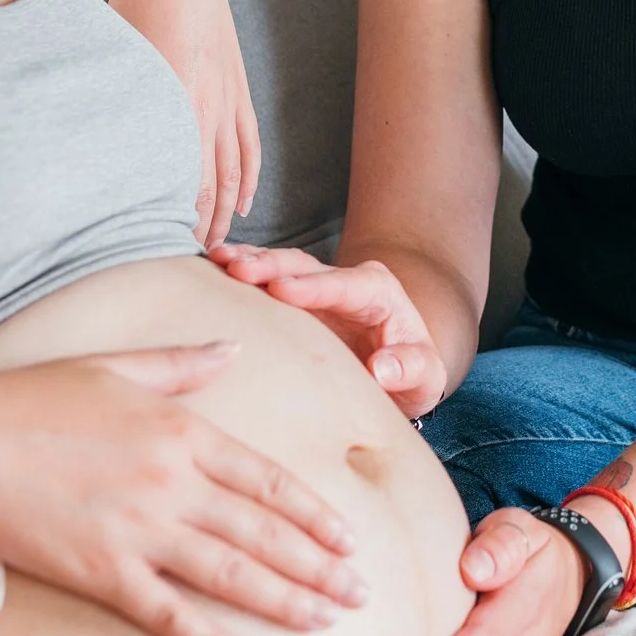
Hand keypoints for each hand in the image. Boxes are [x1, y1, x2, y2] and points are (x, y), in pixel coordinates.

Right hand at [0, 341, 364, 635]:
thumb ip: (183, 363)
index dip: (314, 513)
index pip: (266, 479)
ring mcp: (137, 531)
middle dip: (318, 566)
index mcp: (180, 429)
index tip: (349, 537)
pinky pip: (167, 614)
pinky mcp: (102, 572)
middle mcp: (170, 482)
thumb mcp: (116, 365)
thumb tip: (234, 348)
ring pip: (230, 574)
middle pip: (262, 532)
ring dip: (285, 601)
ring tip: (326, 621)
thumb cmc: (33, 400)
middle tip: (359, 592)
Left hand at [90, 0, 262, 245]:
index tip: (159, 252)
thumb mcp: (114, 60)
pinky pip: (249, 142)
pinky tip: (244, 202)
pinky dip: (250, 177)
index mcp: (173, 101)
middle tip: (188, 264)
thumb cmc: (128, 5)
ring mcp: (228, 96)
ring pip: (234, 168)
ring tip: (217, 246)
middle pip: (210, 184)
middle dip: (201, 229)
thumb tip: (96, 162)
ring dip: (226, 211)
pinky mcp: (238, 86)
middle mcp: (207, 104)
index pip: (179, 180)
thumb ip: (114, 111)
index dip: (174, 221)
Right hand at [205, 243, 448, 417]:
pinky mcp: (293, 297)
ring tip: (216, 258)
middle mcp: (344, 281)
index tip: (282, 291)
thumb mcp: (426, 376)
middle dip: (270, 265)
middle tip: (235, 267)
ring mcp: (316, 286)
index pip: (345, 286)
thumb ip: (411, 369)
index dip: (314, 288)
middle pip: (305, 267)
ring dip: (248, 261)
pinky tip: (210, 267)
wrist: (399, 367)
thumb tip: (384, 369)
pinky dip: (240, 271)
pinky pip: (265, 279)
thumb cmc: (412, 371)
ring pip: (280, 266)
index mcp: (378, 292)